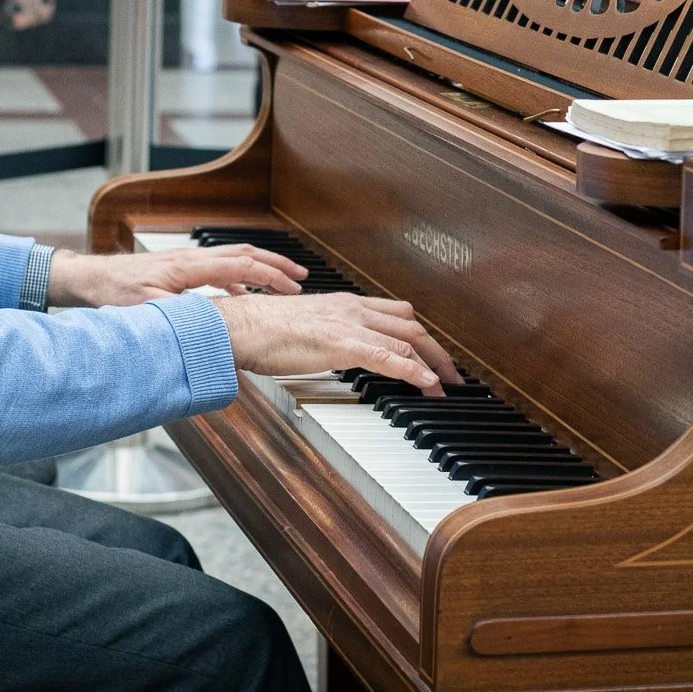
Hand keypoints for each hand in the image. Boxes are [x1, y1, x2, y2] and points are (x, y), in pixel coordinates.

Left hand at [47, 245, 304, 308]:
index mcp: (187, 268)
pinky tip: (241, 292)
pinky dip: (237, 276)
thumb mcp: (146, 312)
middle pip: (244, 253)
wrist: (87, 279)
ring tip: (280, 282)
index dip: (271, 276)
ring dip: (259, 268)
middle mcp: (190, 259)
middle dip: (276, 264)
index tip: (294, 287)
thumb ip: (179, 319)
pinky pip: (217, 267)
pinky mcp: (178, 268)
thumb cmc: (111, 293)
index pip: (241, 265)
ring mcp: (185, 261)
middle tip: (301, 277)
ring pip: (232, 257)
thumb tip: (208, 331)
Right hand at [215, 293, 459, 393]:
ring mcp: (349, 324)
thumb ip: (324, 337)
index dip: (420, 336)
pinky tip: (427, 385)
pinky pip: (388, 357)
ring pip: (407, 339)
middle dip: (437, 351)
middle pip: (411, 326)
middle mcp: (352, 309)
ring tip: (447, 387)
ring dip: (433, 364)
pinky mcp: (342, 344)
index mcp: (344, 304)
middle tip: (452, 376)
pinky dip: (413, 371)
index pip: (396, 315)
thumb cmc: (261, 332)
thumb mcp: (303, 330)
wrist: (240, 326)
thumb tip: (333, 352)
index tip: (433, 356)